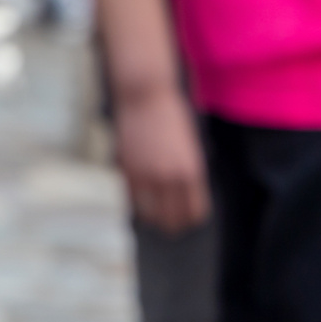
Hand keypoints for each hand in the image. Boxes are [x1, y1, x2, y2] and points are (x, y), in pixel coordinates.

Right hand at [113, 87, 210, 235]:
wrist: (144, 96)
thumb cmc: (172, 116)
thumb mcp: (191, 147)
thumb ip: (190, 174)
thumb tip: (185, 197)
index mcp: (191, 172)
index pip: (195, 213)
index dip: (191, 219)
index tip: (186, 218)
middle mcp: (169, 178)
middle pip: (172, 220)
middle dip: (171, 225)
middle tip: (168, 222)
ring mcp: (145, 176)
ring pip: (149, 215)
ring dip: (151, 218)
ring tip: (151, 216)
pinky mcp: (125, 170)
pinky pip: (131, 199)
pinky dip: (134, 203)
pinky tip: (137, 199)